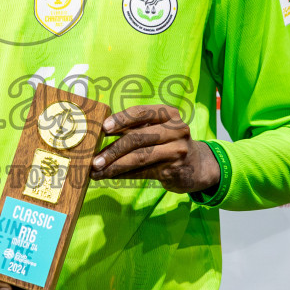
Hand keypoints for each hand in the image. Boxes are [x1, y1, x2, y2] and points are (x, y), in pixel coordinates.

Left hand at [91, 103, 220, 194]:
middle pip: (137, 138)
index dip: (120, 120)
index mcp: (168, 114)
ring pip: (139, 157)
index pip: (140, 112)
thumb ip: (135, 128)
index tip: (103, 128)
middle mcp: (176, 129)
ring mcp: (177, 149)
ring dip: (114, 165)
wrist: (197, 166)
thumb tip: (99, 134)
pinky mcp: (174, 169)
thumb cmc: (167, 144)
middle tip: (93, 159)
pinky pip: (143, 172)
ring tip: (96, 171)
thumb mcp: (157, 130)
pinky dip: (123, 175)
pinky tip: (108, 176)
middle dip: (112, 150)